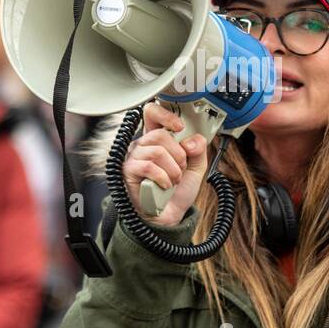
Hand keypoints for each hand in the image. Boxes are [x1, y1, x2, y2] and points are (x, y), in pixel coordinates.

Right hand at [121, 101, 208, 226]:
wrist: (169, 215)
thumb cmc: (178, 190)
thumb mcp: (197, 167)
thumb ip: (199, 150)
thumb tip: (190, 141)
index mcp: (158, 139)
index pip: (153, 113)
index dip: (166, 115)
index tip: (180, 127)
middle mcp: (143, 145)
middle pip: (160, 134)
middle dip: (178, 155)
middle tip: (181, 169)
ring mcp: (134, 157)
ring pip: (158, 151)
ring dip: (173, 169)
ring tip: (173, 180)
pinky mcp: (129, 171)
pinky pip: (149, 166)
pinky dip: (163, 178)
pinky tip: (164, 185)